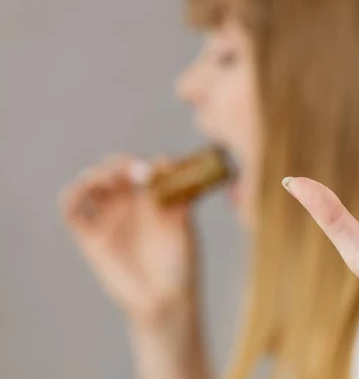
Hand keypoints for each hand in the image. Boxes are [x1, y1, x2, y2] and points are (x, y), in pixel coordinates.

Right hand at [60, 155, 197, 323]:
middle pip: (115, 168)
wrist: (166, 299)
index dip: (149, 162)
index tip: (159, 168)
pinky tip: (82, 189)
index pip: (145, 166)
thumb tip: (167, 164)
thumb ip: (177, 198)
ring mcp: (109, 217)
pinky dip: (71, 194)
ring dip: (97, 174)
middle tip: (136, 173)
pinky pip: (72, 210)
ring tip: (113, 180)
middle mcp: (129, 202)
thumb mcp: (185, 226)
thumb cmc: (181, 263)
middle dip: (122, 164)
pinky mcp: (90, 236)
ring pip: (92, 183)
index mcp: (154, 196)